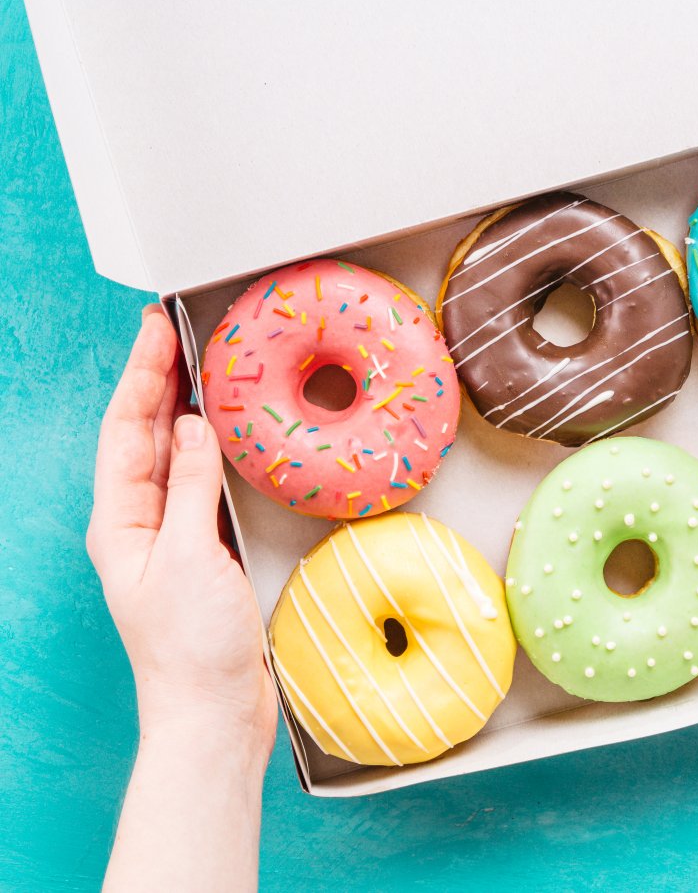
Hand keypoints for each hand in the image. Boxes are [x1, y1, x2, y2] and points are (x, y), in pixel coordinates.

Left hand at [87, 305, 275, 755]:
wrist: (214, 713)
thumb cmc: (191, 649)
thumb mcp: (189, 558)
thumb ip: (191, 488)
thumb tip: (194, 426)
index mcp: (121, 522)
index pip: (125, 430)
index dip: (141, 375)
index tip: (157, 329)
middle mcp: (142, 523)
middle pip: (146, 435)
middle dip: (160, 380)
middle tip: (181, 331)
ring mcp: (174, 537)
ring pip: (175, 456)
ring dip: (188, 410)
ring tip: (206, 367)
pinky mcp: (205, 551)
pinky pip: (204, 484)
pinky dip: (216, 451)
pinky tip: (231, 436)